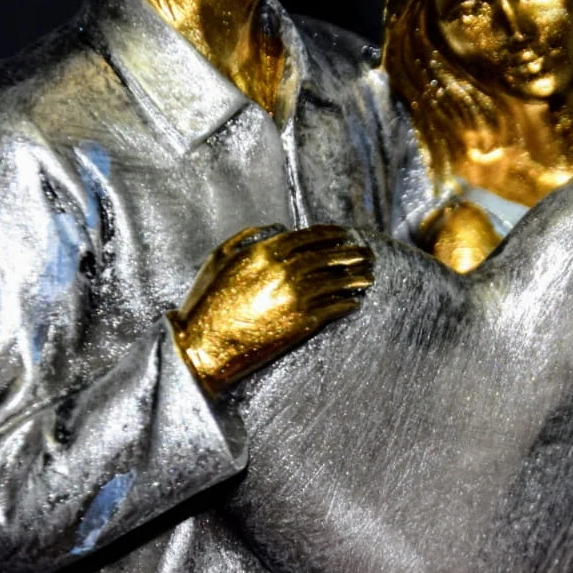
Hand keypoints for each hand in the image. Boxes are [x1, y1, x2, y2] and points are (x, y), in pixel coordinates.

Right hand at [171, 225, 373, 390]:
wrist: (204, 344)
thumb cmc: (207, 300)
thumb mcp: (219, 258)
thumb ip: (247, 237)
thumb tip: (276, 228)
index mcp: (265, 251)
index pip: (309, 237)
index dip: (331, 235)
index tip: (345, 235)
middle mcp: (284, 270)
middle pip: (328, 257)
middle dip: (351, 254)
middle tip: (367, 254)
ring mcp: (295, 296)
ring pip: (335, 282)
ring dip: (355, 278)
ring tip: (368, 277)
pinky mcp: (301, 322)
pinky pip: (332, 308)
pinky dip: (346, 304)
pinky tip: (354, 302)